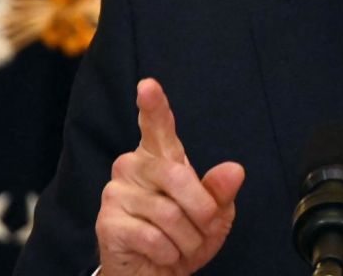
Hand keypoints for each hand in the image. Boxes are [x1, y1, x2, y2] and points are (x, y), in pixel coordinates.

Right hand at [96, 78, 245, 275]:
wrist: (155, 275)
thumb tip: (235, 170)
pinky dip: (169, 254)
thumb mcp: (213, 216)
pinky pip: (153, 237)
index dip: (154, 105)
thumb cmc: (183, 238)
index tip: (148, 85)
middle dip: (202, 212)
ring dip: (187, 240)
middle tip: (203, 229)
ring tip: (179, 245)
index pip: (157, 126)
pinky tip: (161, 254)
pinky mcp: (107, 222)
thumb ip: (221, 192)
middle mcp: (132, 166)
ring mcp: (116, 192)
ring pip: (168, 214)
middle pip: (178, 177)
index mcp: (159, 157)